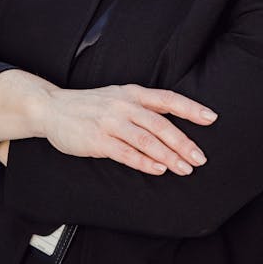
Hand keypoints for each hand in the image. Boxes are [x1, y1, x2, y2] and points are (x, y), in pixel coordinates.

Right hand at [40, 83, 217, 175]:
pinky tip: (158, 170)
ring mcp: (110, 122)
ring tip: (185, 169)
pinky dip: (144, 162)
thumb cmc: (89, 106)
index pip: (167, 99)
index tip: (211, 118)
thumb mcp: (117, 97)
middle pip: (161, 124)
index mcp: (132, 93)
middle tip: (200, 158)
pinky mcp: (97, 140)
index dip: (190, 108)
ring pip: (146, 140)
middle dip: (183, 142)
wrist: (51, 108)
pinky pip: (125, 153)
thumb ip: (142, 108)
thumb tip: (172, 126)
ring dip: (168, 156)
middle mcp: (123, 105)